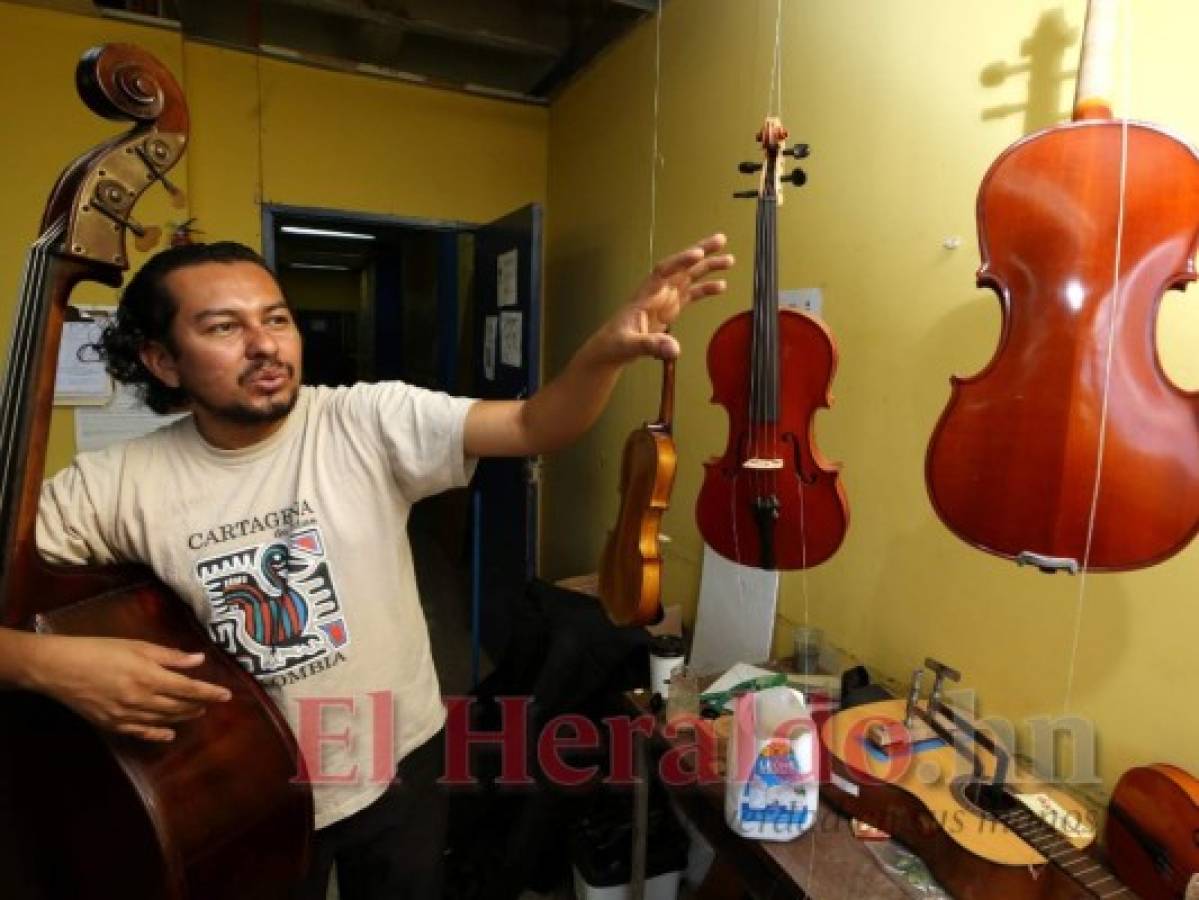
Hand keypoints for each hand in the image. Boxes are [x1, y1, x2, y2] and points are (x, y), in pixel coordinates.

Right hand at [30, 635, 231, 741]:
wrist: (58, 668)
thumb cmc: (98, 650)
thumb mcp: (136, 646)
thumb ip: (169, 656)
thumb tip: (198, 660)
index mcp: (149, 677)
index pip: (189, 688)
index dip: (209, 692)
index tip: (227, 695)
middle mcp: (141, 700)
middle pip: (178, 706)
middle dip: (198, 704)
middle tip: (212, 702)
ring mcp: (126, 716)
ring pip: (163, 719)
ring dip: (183, 716)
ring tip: (197, 712)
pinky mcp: (112, 725)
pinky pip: (141, 732)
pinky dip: (158, 733)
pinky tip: (168, 733)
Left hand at [592, 233, 733, 363]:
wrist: (611, 349)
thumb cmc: (615, 344)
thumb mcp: (630, 346)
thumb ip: (651, 345)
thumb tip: (674, 349)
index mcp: (645, 295)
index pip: (663, 272)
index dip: (680, 262)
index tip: (697, 254)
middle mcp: (657, 292)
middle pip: (680, 267)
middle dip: (700, 252)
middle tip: (721, 240)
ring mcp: (664, 299)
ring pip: (688, 277)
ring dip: (708, 267)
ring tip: (730, 259)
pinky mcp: (670, 308)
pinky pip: (690, 294)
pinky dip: (705, 289)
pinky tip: (722, 285)